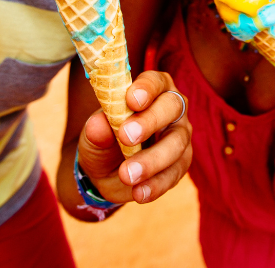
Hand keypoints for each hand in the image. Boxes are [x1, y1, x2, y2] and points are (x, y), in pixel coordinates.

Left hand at [76, 71, 191, 205]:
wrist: (108, 171)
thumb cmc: (104, 139)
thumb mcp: (92, 135)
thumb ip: (96, 129)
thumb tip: (98, 125)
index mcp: (152, 89)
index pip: (155, 81)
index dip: (146, 88)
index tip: (131, 100)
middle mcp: (172, 108)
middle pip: (171, 107)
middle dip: (150, 121)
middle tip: (126, 136)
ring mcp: (180, 135)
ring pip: (176, 143)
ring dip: (152, 160)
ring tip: (126, 175)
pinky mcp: (181, 162)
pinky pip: (175, 173)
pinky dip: (156, 184)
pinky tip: (138, 193)